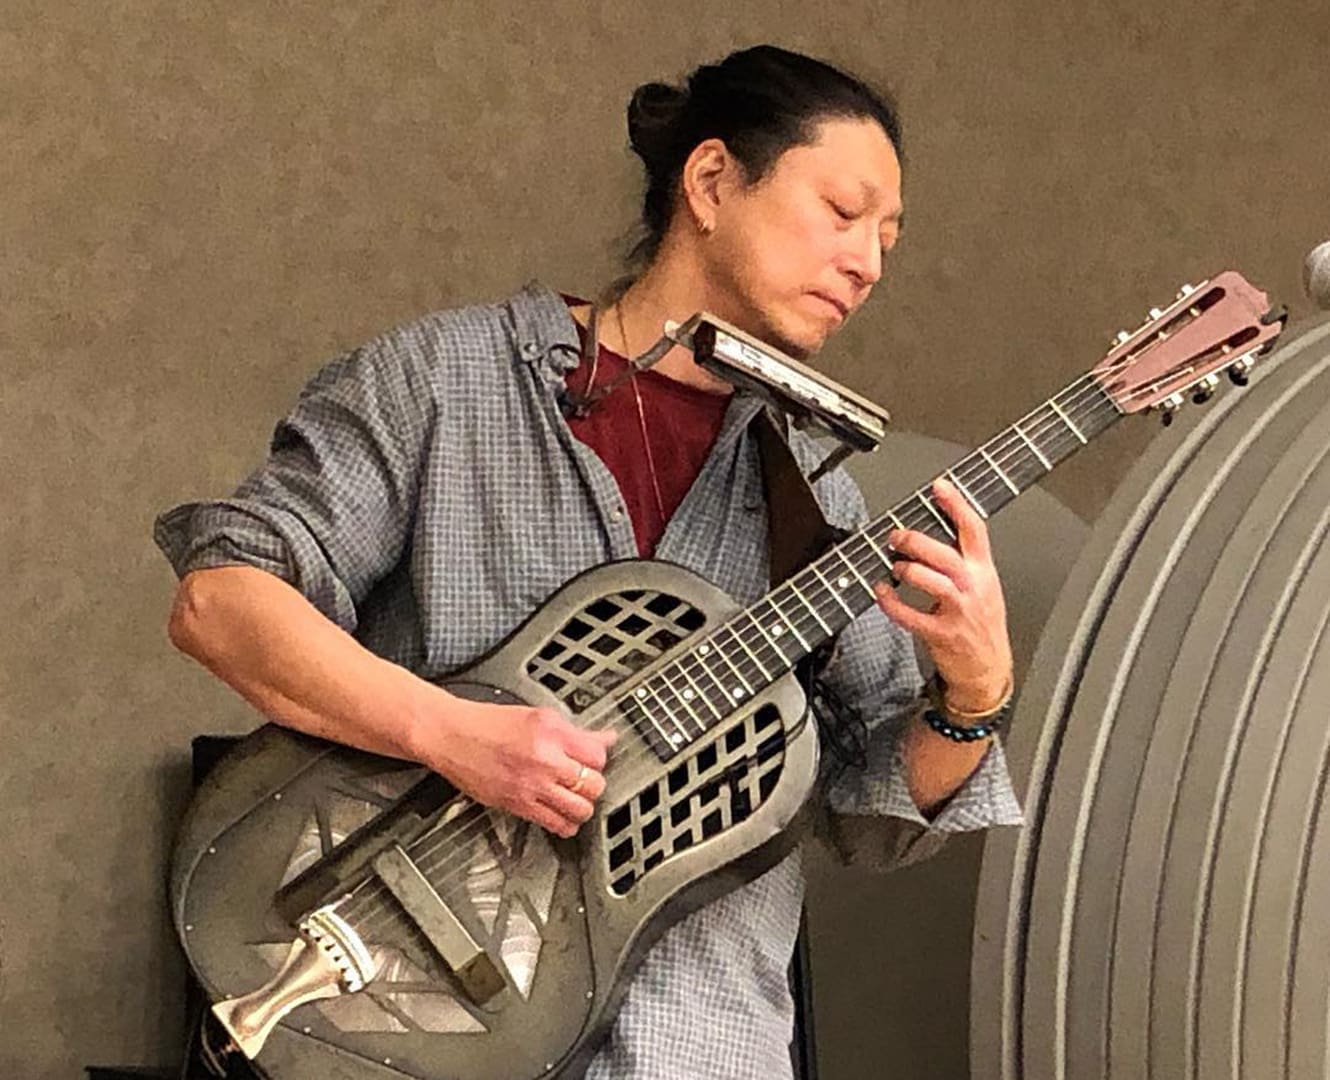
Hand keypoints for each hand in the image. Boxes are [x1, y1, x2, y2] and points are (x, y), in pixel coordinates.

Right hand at [418, 692, 617, 837]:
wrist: (452, 736)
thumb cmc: (488, 724)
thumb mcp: (538, 716)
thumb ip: (574, 731)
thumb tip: (605, 738)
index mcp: (551, 732)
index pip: (597, 754)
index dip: (600, 758)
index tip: (595, 759)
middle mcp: (544, 760)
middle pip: (593, 784)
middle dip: (595, 783)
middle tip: (587, 780)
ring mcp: (531, 785)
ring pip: (579, 809)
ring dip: (583, 806)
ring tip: (578, 799)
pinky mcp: (517, 805)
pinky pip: (555, 824)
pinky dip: (566, 824)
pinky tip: (563, 816)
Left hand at [872, 478, 1012, 712]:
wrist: (988, 670)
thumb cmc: (981, 624)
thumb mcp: (984, 586)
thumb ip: (965, 561)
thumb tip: (933, 532)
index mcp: (984, 571)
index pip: (974, 530)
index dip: (956, 505)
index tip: (938, 487)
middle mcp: (973, 588)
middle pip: (944, 553)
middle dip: (915, 540)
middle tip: (896, 536)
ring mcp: (958, 611)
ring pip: (929, 580)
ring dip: (906, 569)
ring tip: (895, 566)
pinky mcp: (940, 634)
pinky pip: (908, 614)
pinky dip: (889, 602)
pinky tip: (880, 592)